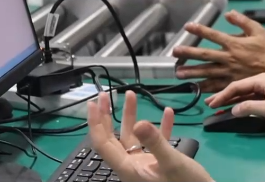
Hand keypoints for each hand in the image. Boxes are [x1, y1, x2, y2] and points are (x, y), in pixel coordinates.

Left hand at [87, 91, 213, 181]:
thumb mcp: (171, 162)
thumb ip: (155, 142)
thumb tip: (139, 123)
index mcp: (128, 168)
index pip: (103, 144)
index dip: (96, 123)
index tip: (93, 103)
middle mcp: (132, 166)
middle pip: (113, 139)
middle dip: (108, 117)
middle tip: (104, 95)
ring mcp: (145, 164)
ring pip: (132, 137)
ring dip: (133, 117)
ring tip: (133, 95)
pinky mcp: (159, 164)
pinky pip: (155, 142)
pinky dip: (160, 127)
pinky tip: (168, 113)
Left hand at [172, 10, 264, 91]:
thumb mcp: (258, 29)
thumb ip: (242, 21)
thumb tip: (228, 13)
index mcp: (234, 43)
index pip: (213, 35)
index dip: (200, 30)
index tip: (187, 26)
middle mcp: (229, 58)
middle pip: (205, 55)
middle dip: (188, 53)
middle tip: (175, 52)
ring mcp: (230, 72)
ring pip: (207, 72)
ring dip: (192, 73)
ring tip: (179, 73)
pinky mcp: (233, 83)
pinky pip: (217, 86)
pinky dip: (206, 88)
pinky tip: (196, 89)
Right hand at [206, 74, 264, 123]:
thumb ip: (250, 108)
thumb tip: (232, 110)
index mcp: (261, 79)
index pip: (236, 85)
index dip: (222, 95)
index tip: (211, 103)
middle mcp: (262, 80)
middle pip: (238, 87)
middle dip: (223, 95)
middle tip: (208, 103)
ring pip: (243, 92)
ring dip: (230, 99)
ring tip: (216, 105)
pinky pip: (250, 96)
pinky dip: (240, 102)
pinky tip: (233, 107)